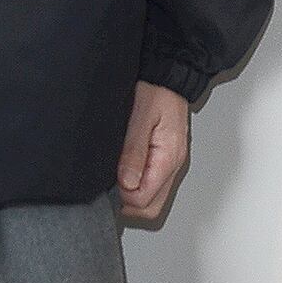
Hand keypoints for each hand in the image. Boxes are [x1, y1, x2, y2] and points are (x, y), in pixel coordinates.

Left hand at [117, 80, 188, 220]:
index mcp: (169, 158)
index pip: (145, 200)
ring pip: (152, 198)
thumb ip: (134, 151)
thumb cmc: (157, 90)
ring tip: (114, 178)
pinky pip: (153, 184)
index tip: (109, 181)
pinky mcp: (164, 157)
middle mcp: (173, 165)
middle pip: (151, 207)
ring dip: (133, 195)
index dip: (123, 196)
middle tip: (108, 187)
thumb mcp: (141, 116)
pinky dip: (138, 184)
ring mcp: (170, 163)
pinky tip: (125, 172)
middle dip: (128, 204)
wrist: (168, 75)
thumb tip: (126, 183)